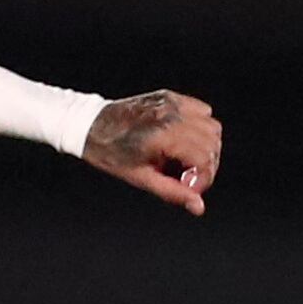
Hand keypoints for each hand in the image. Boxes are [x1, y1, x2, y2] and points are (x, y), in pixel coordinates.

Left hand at [85, 90, 222, 215]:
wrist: (90, 126)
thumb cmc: (111, 154)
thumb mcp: (141, 178)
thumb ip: (173, 192)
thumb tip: (198, 207)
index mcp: (162, 136)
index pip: (204, 157)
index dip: (203, 178)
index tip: (190, 188)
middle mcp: (171, 115)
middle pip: (212, 142)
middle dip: (206, 164)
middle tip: (187, 177)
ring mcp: (172, 103)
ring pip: (212, 126)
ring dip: (206, 146)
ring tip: (183, 159)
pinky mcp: (170, 96)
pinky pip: (202, 110)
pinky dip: (200, 127)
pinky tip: (183, 140)